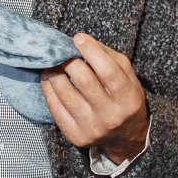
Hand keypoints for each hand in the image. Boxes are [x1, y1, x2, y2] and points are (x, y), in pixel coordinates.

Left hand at [40, 33, 148, 162]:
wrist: (126, 138)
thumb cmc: (124, 100)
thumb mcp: (128, 78)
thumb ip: (109, 57)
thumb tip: (81, 41)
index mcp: (129, 99)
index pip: (109, 71)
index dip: (92, 51)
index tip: (78, 38)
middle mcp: (111, 115)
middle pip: (85, 81)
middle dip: (69, 61)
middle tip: (61, 50)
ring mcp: (92, 127)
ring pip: (65, 94)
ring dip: (54, 73)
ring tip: (51, 62)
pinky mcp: (76, 136)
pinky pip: (55, 108)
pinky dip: (48, 89)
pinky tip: (48, 78)